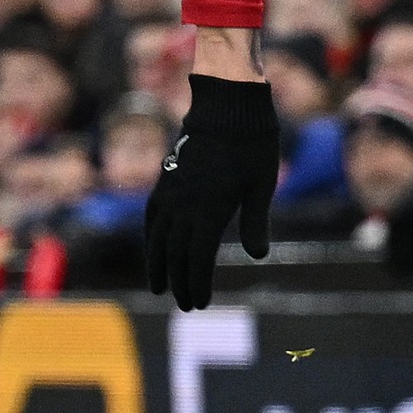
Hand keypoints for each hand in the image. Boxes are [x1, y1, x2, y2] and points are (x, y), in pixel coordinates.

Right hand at [142, 73, 278, 310]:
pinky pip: (152, 214)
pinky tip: (152, 246)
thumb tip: (258, 257)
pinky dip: (150, 235)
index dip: (197, 284)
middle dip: (179, 282)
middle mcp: (185, 206)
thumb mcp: (261, 187)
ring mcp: (172, 192)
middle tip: (184, 305)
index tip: (200, 304)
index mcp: (210, 211)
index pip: (197, 259)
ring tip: (158, 286)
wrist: (227, 107)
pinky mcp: (166, 179)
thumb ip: (255, 223)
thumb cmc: (253, 146)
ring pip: (157, 237)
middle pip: (176, 254)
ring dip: (157, 264)